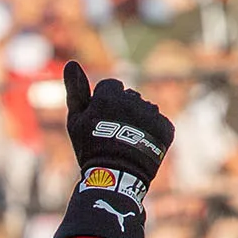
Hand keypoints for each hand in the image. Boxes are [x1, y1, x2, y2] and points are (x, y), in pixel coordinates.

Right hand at [63, 60, 172, 186]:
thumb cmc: (90, 146)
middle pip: (129, 96)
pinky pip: (159, 122)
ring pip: (145, 108)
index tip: (99, 119)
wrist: (115, 176)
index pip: (110, 86)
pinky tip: (141, 144)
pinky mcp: (166, 127)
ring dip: (138, 119)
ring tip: (127, 140)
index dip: (102, 102)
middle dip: (122, 109)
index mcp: (110, 96)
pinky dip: (152, 131)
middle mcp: (134, 100)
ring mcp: (152, 114)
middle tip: (113, 132)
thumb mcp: (76, 119)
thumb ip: (75, 90)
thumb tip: (71, 61)